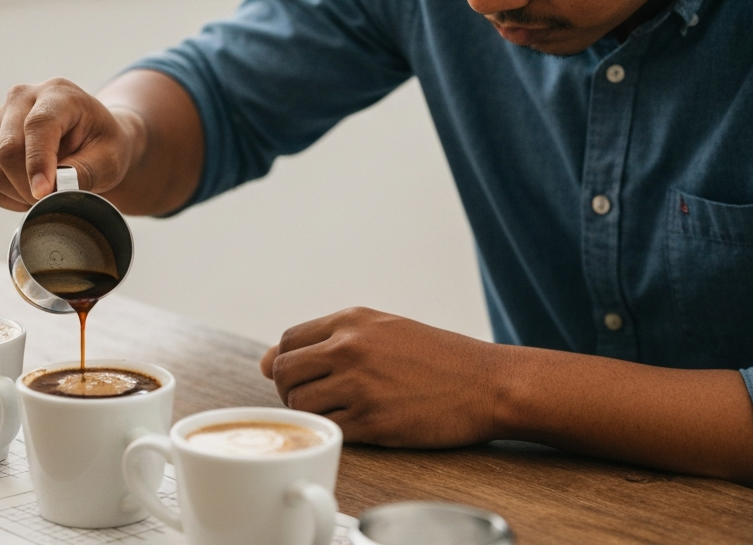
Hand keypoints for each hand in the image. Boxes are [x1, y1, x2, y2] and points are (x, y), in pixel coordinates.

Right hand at [0, 78, 143, 211]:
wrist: (91, 138)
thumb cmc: (103, 145)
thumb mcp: (108, 159)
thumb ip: (83, 172)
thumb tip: (52, 189)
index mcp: (58, 93)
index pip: (38, 126)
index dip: (38, 162)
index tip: (44, 194)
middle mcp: (22, 97)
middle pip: (7, 149)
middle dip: (27, 187)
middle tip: (51, 203)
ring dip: (17, 194)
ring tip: (45, 197)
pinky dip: (6, 196)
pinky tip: (29, 194)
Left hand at [259, 307, 503, 446]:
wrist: (488, 383)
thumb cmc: (437, 357)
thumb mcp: (384, 329)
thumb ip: (327, 339)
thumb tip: (264, 362)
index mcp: (352, 320)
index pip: (287, 341)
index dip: (285, 364)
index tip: (303, 378)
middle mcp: (350, 348)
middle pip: (284, 372)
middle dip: (289, 391)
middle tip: (315, 400)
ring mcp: (360, 385)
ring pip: (299, 404)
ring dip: (309, 414)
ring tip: (339, 413)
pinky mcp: (373, 421)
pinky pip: (327, 429)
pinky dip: (333, 432)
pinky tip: (356, 426)